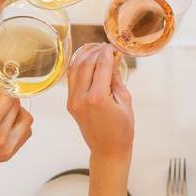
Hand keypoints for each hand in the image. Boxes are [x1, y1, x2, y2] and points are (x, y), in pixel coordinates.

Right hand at [0, 89, 32, 180]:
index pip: (8, 97)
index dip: (4, 89)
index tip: (0, 87)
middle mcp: (1, 136)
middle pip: (17, 107)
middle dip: (8, 99)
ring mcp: (7, 147)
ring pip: (27, 119)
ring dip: (18, 111)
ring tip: (4, 113)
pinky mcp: (10, 153)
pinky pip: (26, 133)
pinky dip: (20, 124)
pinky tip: (7, 124)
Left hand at [66, 44, 133, 163]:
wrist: (108, 150)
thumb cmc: (122, 129)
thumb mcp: (125, 101)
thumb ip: (116, 78)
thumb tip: (113, 58)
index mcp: (97, 98)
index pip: (101, 66)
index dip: (108, 52)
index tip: (113, 46)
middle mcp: (81, 98)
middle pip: (85, 64)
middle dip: (96, 51)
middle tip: (106, 46)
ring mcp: (72, 101)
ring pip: (74, 69)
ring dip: (84, 55)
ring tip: (95, 48)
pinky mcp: (70, 103)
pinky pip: (71, 79)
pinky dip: (77, 66)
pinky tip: (85, 59)